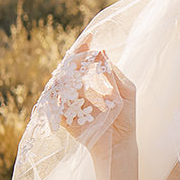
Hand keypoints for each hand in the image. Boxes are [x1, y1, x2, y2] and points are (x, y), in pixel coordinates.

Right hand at [46, 40, 136, 157]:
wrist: (120, 143)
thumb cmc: (125, 116)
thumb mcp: (125, 90)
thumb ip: (112, 73)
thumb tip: (101, 52)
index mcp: (92, 81)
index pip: (84, 61)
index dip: (84, 48)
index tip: (90, 37)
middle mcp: (78, 89)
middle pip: (69, 69)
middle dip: (74, 58)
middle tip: (82, 50)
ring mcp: (70, 103)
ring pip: (59, 83)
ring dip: (65, 74)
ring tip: (73, 66)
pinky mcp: (64, 118)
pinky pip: (54, 104)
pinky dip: (56, 95)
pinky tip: (63, 86)